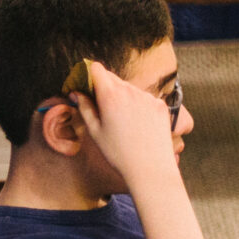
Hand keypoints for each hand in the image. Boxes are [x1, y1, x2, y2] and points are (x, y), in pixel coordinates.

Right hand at [71, 59, 180, 185]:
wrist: (151, 168)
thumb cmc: (119, 153)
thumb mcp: (95, 131)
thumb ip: (85, 107)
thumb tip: (77, 93)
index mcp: (111, 95)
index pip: (97, 69)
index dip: (89, 75)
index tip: (85, 85)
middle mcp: (132, 91)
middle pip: (113, 78)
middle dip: (103, 86)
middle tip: (98, 104)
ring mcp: (149, 97)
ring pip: (129, 88)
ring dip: (121, 96)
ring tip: (119, 119)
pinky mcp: (161, 105)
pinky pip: (144, 98)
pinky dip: (137, 104)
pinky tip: (135, 123)